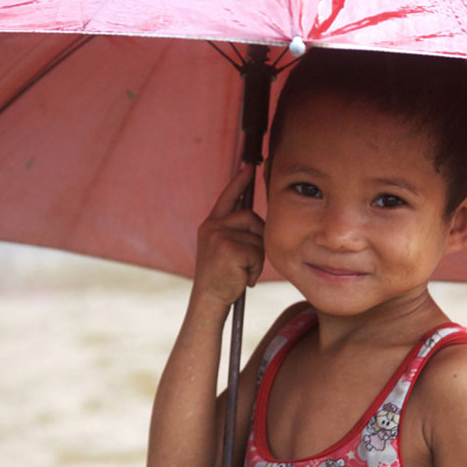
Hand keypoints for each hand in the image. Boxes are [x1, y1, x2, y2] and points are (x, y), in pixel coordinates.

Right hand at [192, 163, 264, 307]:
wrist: (208, 300)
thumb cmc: (221, 278)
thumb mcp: (222, 249)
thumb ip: (233, 231)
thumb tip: (253, 217)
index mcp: (210, 225)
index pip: (228, 197)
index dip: (239, 181)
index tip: (249, 165)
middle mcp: (212, 226)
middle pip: (251, 217)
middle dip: (257, 238)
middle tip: (246, 262)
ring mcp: (219, 236)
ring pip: (257, 237)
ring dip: (257, 257)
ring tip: (242, 271)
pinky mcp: (229, 248)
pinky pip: (258, 252)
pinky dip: (256, 268)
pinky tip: (243, 278)